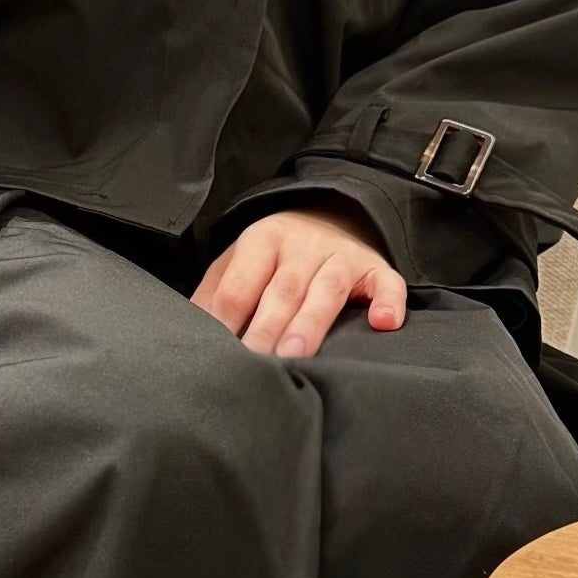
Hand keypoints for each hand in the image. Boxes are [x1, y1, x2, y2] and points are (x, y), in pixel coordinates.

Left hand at [189, 201, 407, 355]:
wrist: (330, 215)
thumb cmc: (274, 255)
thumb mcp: (238, 262)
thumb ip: (214, 295)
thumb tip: (189, 333)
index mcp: (260, 241)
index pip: (239, 285)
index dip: (227, 320)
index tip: (219, 352)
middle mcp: (301, 246)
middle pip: (282, 291)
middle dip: (267, 328)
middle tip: (256, 362)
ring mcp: (340, 256)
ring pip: (326, 290)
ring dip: (311, 323)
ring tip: (297, 355)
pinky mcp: (375, 268)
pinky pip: (387, 283)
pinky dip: (388, 302)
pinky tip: (383, 323)